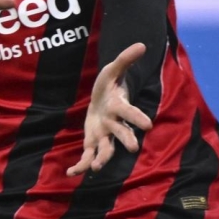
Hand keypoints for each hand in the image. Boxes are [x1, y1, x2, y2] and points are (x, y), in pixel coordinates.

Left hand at [68, 43, 154, 175]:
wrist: (102, 100)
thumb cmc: (109, 85)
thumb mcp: (113, 70)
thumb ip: (125, 59)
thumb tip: (142, 44)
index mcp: (119, 107)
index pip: (130, 112)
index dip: (137, 118)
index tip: (148, 125)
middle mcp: (114, 124)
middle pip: (122, 133)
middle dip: (127, 140)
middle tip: (133, 148)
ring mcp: (104, 135)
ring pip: (107, 149)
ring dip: (102, 158)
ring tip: (97, 167)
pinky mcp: (93, 141)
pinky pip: (88, 155)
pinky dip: (81, 165)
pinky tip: (71, 173)